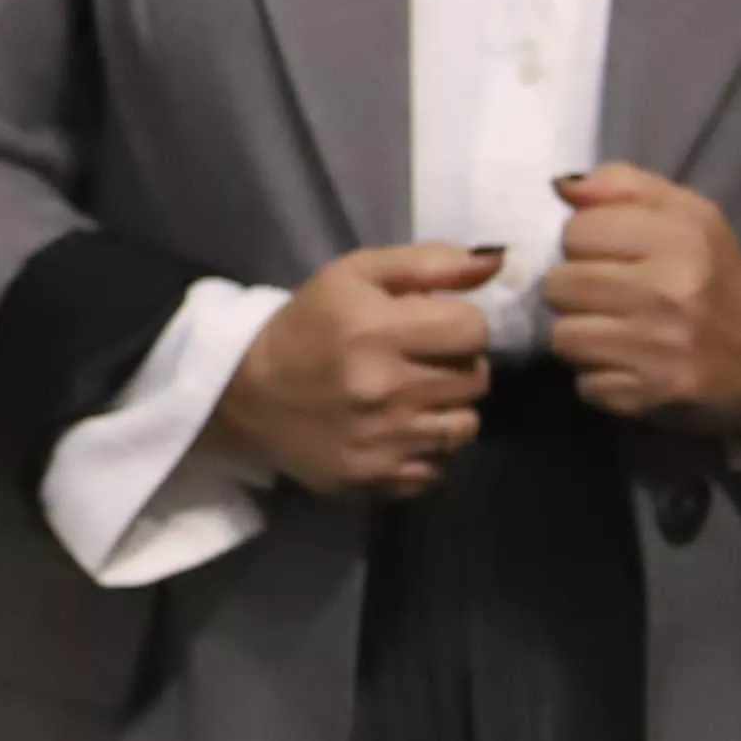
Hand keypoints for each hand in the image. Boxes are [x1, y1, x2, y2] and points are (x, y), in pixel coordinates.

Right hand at [206, 243, 498, 499]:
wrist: (244, 396)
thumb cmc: (307, 326)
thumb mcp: (353, 275)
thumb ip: (427, 263)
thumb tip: (496, 262)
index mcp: (374, 329)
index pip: (473, 330)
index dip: (460, 323)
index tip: (433, 326)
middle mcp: (383, 388)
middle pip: (476, 379)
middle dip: (456, 365)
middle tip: (421, 362)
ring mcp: (382, 441)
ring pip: (465, 426)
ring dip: (447, 410)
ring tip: (413, 398)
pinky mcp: (377, 479)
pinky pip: (439, 467)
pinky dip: (426, 450)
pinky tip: (397, 432)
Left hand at [542, 163, 740, 431]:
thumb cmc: (709, 273)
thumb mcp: (685, 214)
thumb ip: (623, 186)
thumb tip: (562, 187)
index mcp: (681, 239)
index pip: (577, 231)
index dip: (584, 240)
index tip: (606, 252)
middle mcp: (669, 293)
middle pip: (559, 285)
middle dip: (573, 288)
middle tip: (605, 293)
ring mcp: (659, 348)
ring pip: (563, 336)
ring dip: (579, 333)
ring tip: (610, 327)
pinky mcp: (650, 393)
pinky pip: (584, 383)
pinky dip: (597, 375)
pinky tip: (625, 362)